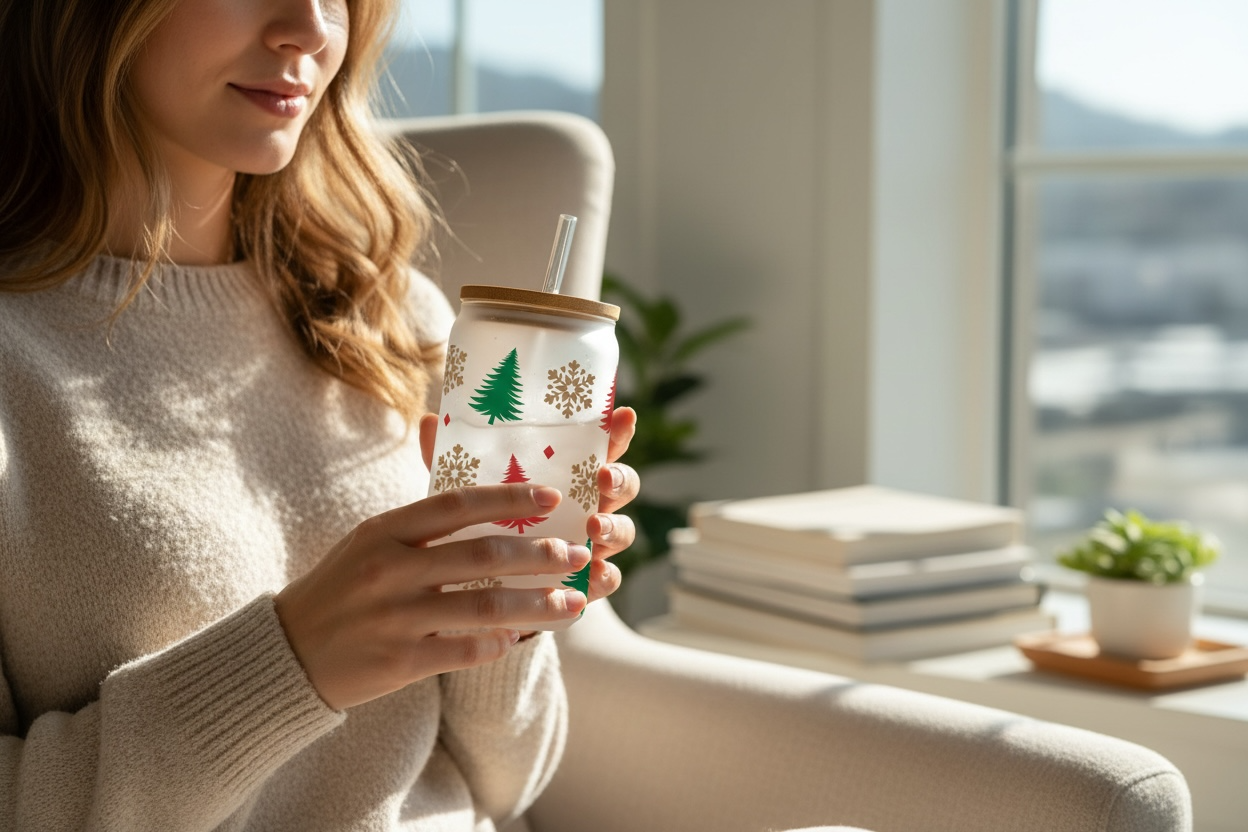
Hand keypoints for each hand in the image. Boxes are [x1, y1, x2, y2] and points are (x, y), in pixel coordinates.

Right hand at [274, 485, 589, 710]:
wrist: (287, 652)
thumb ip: (422, 523)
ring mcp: (393, 617)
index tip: (553, 498)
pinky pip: (463, 650)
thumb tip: (490, 503)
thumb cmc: (342, 589)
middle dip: (539, 555)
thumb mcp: (369, 542)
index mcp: (383, 531)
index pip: (457, 504)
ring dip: (536, 605)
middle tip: (576, 554)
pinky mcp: (397, 662)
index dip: (509, 498)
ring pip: (483, 607)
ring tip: (572, 602)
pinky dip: (498, 644)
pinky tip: (521, 639)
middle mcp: (388, 569)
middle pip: (481, 556)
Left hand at [419, 407, 640, 606]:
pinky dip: (602, 577)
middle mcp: (586, 504)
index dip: (616, 430)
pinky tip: (590, 576)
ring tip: (592, 527)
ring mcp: (589, 544)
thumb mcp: (464, 492)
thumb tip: (428, 420)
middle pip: (623, 485)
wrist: (475, 586)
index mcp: (566, 475)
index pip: (599, 446)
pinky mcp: (584, 582)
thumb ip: (452, 460)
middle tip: (602, 478)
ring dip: (613, 527)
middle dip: (620, 479)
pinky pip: (607, 579)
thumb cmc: (476, 525)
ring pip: (621, 531)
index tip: (621, 415)